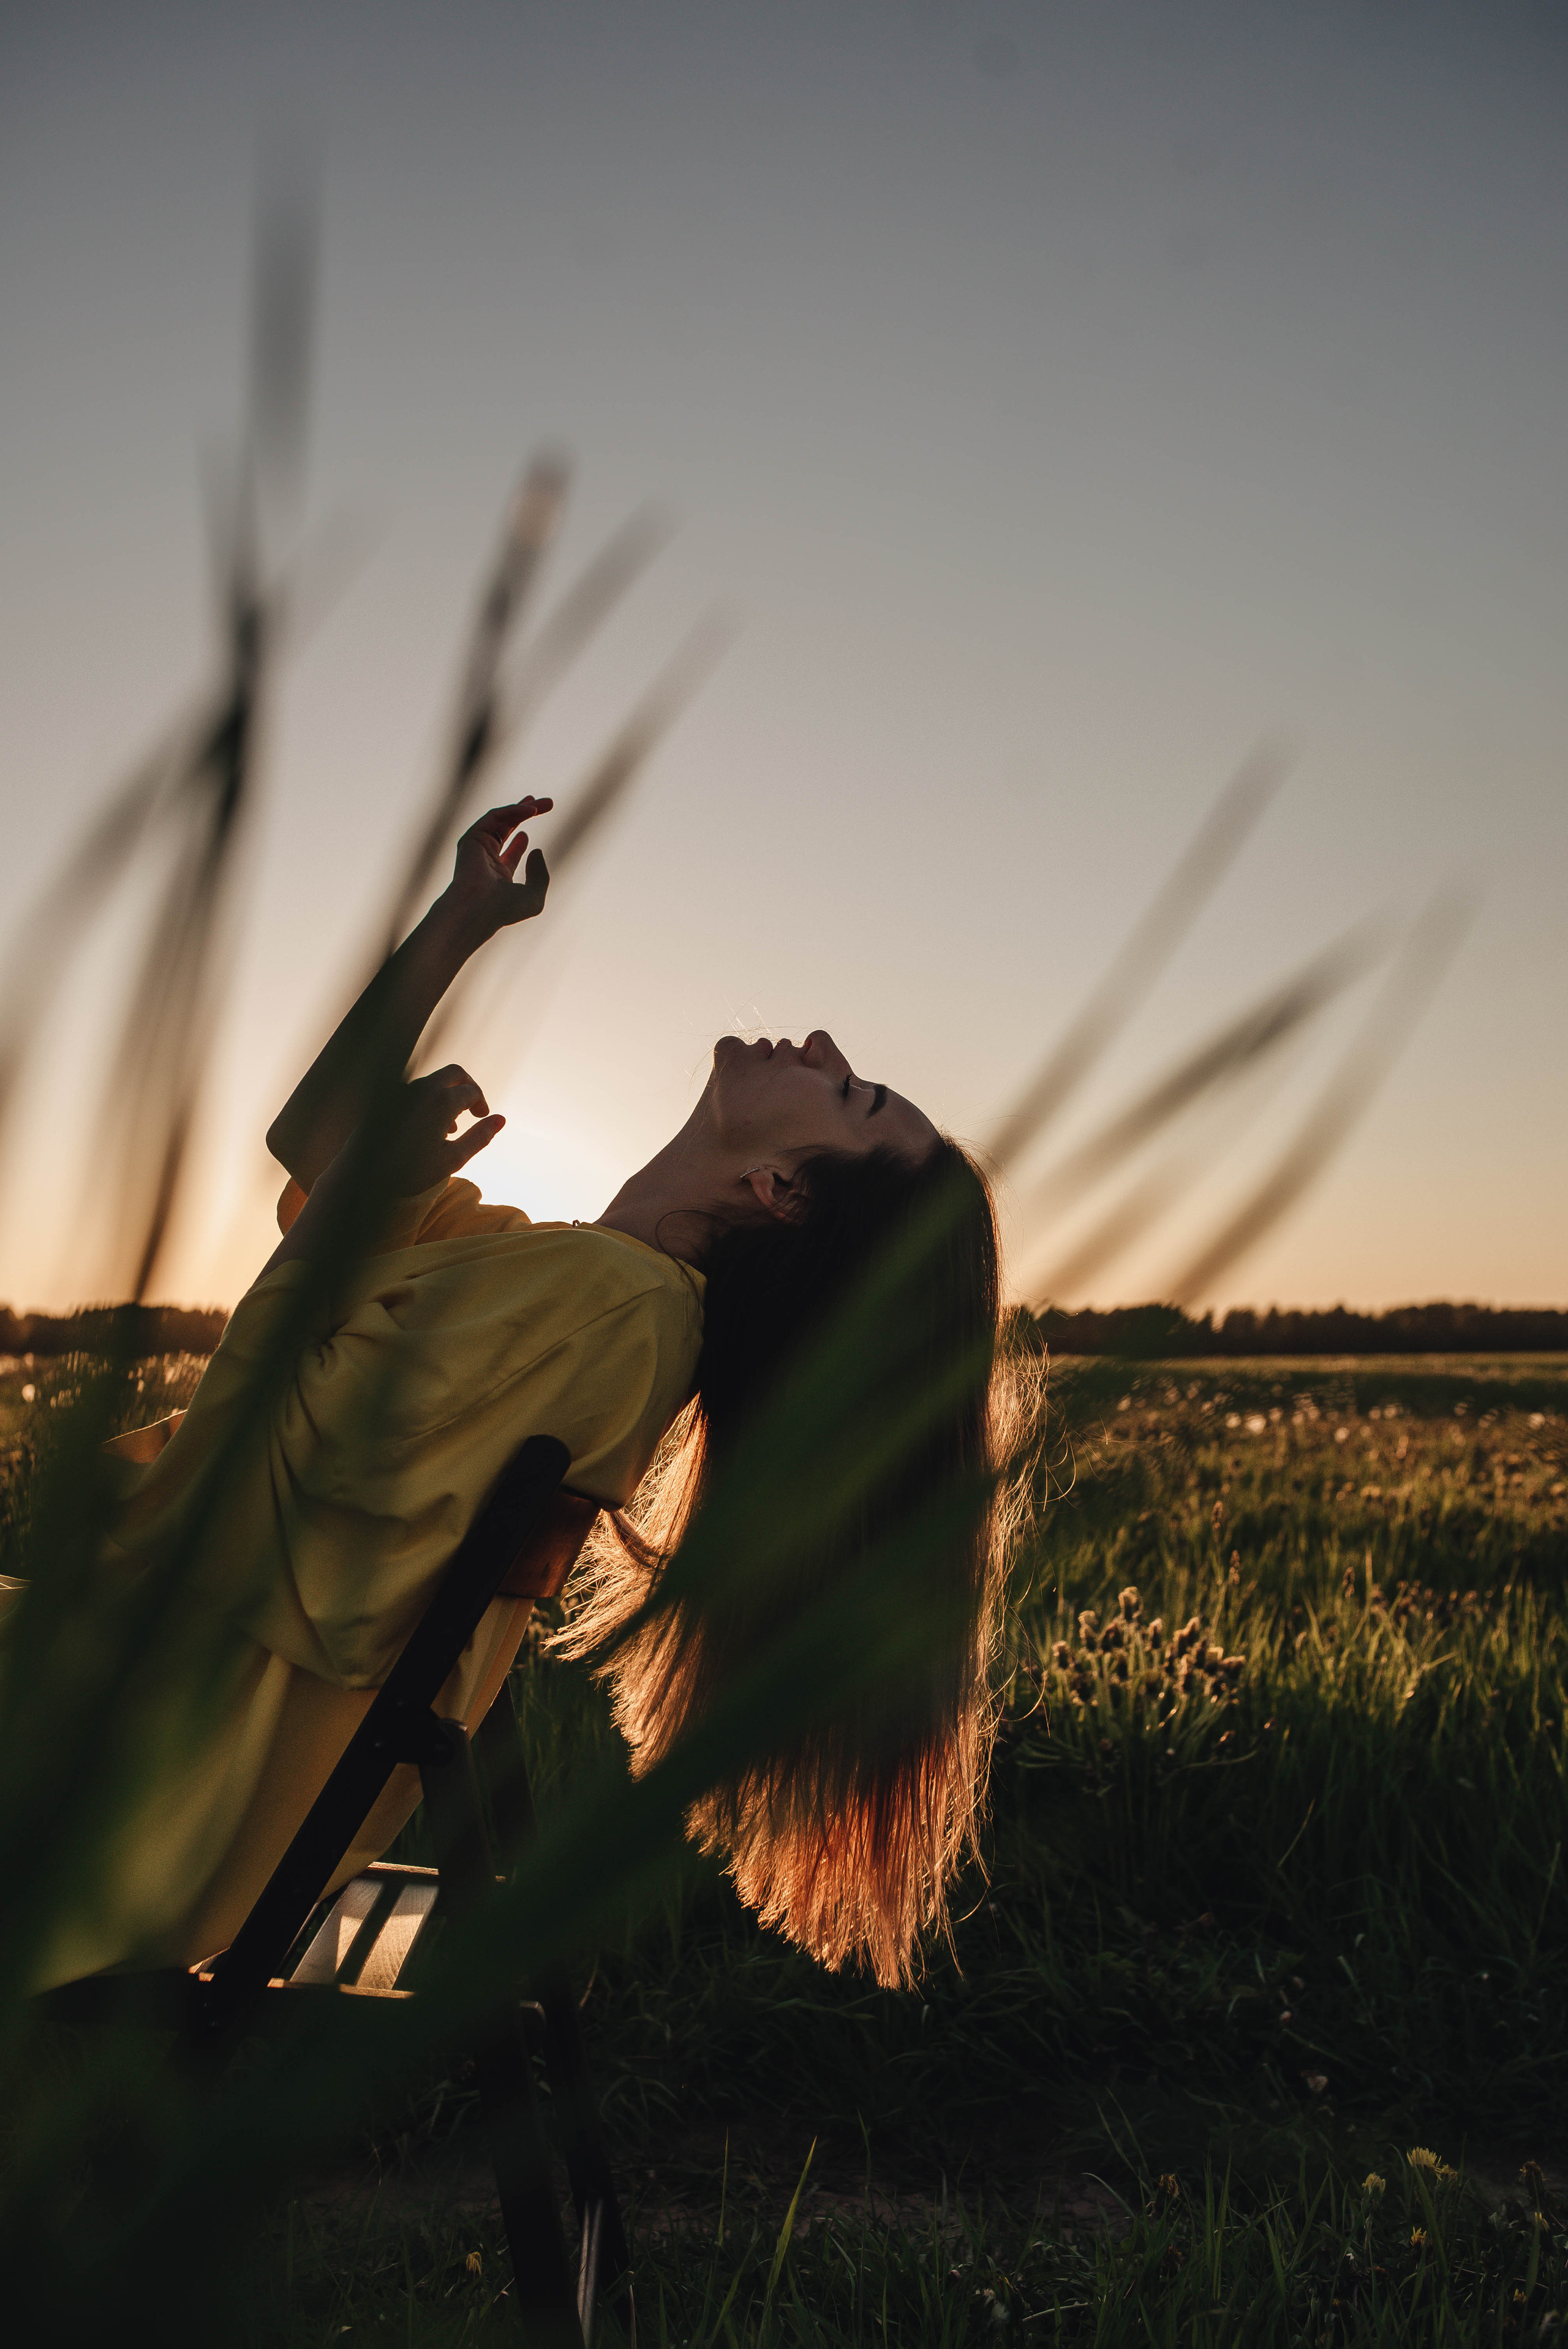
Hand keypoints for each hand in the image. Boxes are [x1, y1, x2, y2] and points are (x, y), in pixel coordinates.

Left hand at [385, 1065, 503, 1195]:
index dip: (482, 1103)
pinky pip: (417, 1091)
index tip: (483, 1118)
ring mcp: (403, 1091)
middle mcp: (422, 1089)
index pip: (472, 1091)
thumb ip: (480, 1137)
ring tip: (451, 1127)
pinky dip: (431, 1100)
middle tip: (474, 1108)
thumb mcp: (452, 1159)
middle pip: (455, 1073)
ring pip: (435, 1081)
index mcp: (442, 1102)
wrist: (362, 1174)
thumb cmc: (409, 1171)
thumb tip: (501, 1119)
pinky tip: (429, 1128)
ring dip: (449, 1095)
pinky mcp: (389, 1098)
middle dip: (469, 1086)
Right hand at [447, 797, 551, 935]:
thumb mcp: (534, 896)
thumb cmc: (505, 909)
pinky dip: (513, 811)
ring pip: (502, 819)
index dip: (520, 843)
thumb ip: (540, 875)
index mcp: (498, 876)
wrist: (479, 907)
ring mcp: (478, 847)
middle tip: (546, 804)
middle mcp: (486, 860)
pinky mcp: (473, 837)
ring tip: (546, 803)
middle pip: (506, 830)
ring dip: (523, 808)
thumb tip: (537, 852)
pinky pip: (495, 816)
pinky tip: (532, 810)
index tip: (527, 836)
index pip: (508, 855)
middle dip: (525, 816)